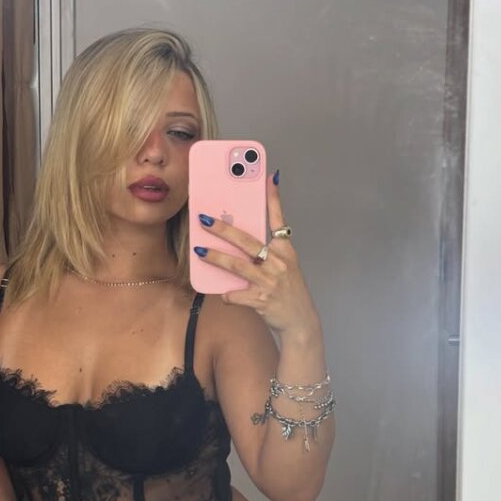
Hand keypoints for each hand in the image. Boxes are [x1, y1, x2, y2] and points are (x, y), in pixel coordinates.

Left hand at [193, 172, 320, 336]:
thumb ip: (266, 253)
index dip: (274, 199)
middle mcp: (278, 263)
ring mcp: (270, 281)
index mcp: (285, 251)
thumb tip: (239, 240)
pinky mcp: (261, 300)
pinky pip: (235, 294)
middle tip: (205, 220)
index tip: (269, 178)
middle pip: (247, 241)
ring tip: (200, 251)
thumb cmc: (288, 291)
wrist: (300, 322)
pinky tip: (222, 293)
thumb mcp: (284, 267)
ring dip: (216, 257)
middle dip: (223, 229)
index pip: (278, 220)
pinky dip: (226, 294)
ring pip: (236, 265)